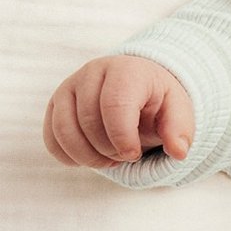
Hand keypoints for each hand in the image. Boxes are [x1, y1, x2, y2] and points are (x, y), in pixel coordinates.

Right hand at [43, 57, 194, 168]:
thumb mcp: (178, 112)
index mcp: (126, 70)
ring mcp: (69, 86)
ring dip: (87, 157)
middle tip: (126, 156)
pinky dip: (69, 157)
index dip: (122, 138)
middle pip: (88, 121)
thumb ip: (180, 130)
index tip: (133, 154)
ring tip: (108, 160)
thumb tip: (178, 152)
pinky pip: (51, 138)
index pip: (114, 105)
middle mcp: (92, 72)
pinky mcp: (56, 104)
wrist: (138, 89)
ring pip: (64, 130)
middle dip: (108, 150)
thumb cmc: (158, 102)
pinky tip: (90, 158)